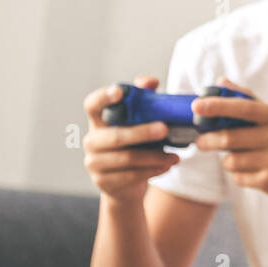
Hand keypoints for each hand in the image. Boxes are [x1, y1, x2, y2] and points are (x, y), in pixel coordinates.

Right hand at [82, 75, 179, 205]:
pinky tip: (167, 166)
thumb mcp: (140, 123)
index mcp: (99, 121)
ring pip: (127, 158)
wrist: (126, 184)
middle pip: (116, 136)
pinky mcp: (103, 182)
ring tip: (175, 156)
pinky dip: (152, 171)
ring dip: (154, 156)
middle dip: (142, 132)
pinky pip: (131, 176)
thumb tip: (151, 82)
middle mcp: (92, 141)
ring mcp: (94, 163)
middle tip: (165, 129)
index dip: (104, 97)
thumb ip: (144, 99)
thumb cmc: (136, 145)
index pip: (93, 105)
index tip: (120, 91)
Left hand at [192, 76, 267, 207]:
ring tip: (239, 158)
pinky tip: (253, 172)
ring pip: (231, 160)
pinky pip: (239, 178)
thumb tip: (221, 81)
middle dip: (209, 140)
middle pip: (230, 138)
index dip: (218, 106)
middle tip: (200, 141)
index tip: (196, 106)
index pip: (244, 108)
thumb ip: (250, 100)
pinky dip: (239, 175)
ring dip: (228, 160)